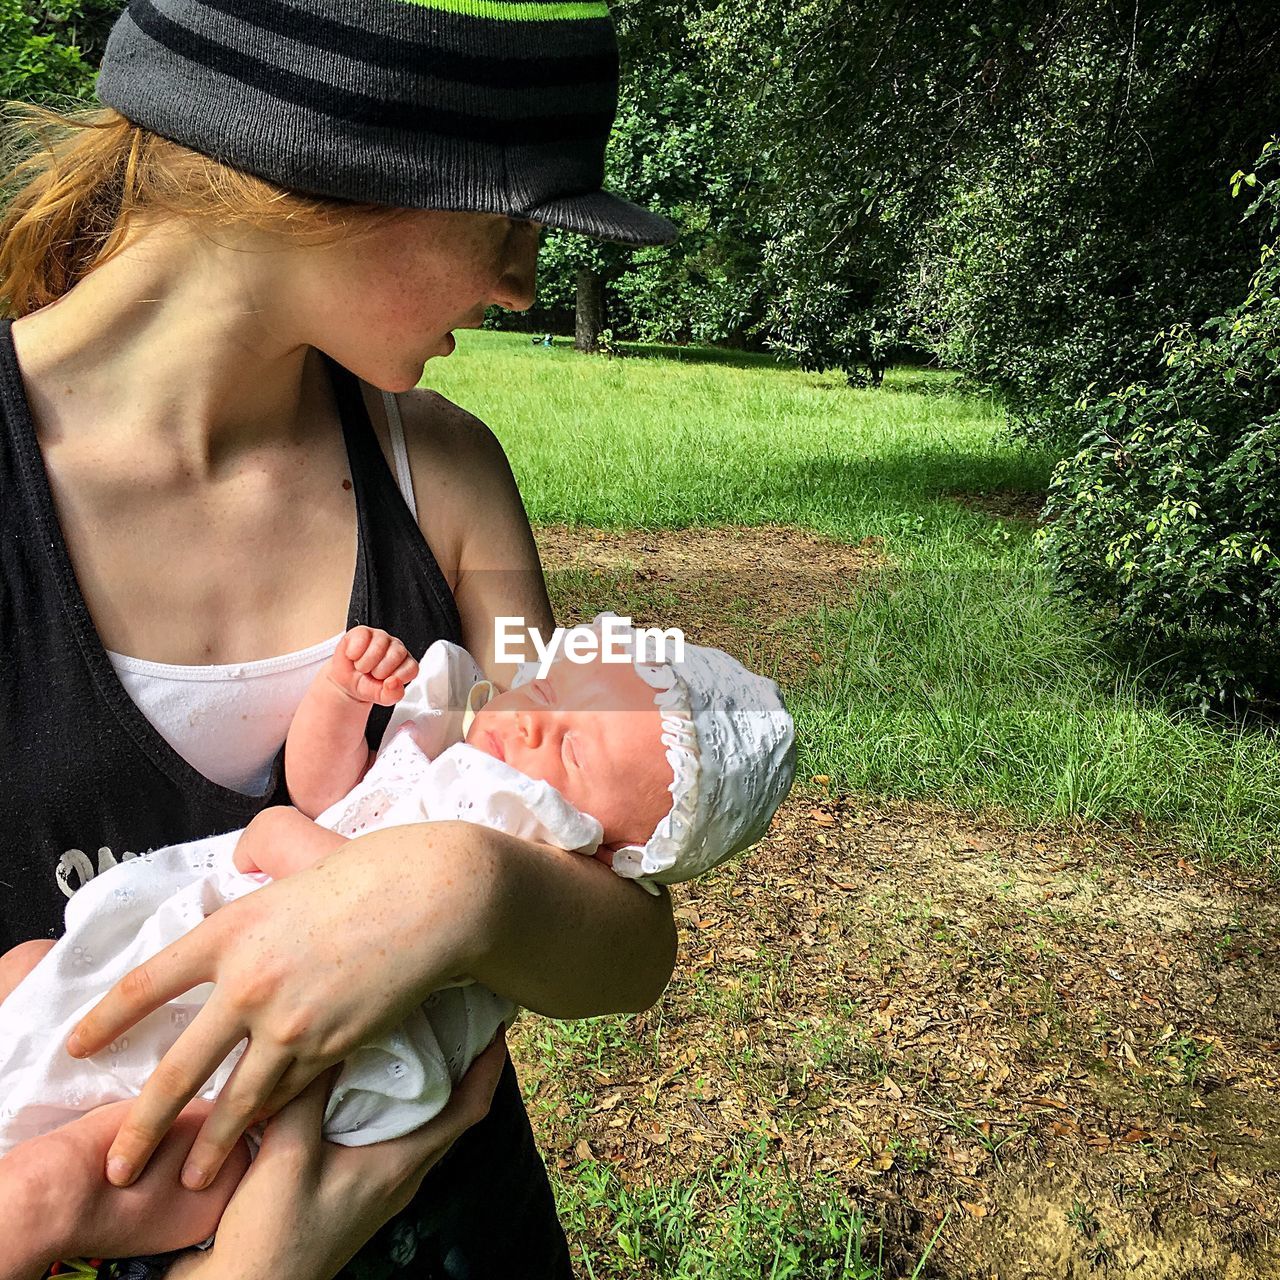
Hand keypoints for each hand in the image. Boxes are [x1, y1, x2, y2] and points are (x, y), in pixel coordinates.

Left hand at [64, 826, 491, 1189]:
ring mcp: (290, 1022)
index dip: (106, 1019)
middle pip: (180, 1069)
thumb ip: (261, 850)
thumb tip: (240, 860)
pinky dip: (272, 1114)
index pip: (148, 982)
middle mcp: (248, 984)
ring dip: (213, 1144)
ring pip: (238, 1098)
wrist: (434, 899)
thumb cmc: (372, 868)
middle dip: (144, 1124)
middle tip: (118, 1163)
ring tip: (194, 1176)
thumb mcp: (300, 851)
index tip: (79, 1045)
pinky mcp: (332, 1045)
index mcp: (231, 930)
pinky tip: (260, 1133)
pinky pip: (292, 1088)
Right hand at [165, 1032, 506, 1279]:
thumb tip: (331, 1035)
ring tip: (406, 1036)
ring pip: (415, 1125)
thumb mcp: (288, 1154)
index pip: (468, 1109)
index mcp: (401, 1166)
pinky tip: (354, 1083)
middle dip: (455, 1063)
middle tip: (448, 1015)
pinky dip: (383, 1104)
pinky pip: (385, 1138)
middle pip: (447, 1112)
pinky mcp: (352, 1195)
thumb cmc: (272, 1239)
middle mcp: (399, 1178)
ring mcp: (378, 1189)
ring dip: (418, 1082)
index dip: (488, 1065)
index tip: (495, 1024)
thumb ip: (309, 1093)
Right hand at [329, 627, 417, 705]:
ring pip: (379, 646)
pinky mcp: (364, 631)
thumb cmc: (367, 685)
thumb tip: (394, 683)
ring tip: (362, 667)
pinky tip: (353, 657)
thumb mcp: (380, 697)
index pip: (411, 668)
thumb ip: (392, 694)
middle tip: (371, 674)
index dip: (395, 679)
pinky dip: (354, 652)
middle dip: (379, 671)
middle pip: (396, 655)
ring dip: (365, 663)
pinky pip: (362, 637)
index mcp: (406, 664)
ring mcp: (381, 637)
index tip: (384, 683)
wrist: (346, 682)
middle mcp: (397, 648)